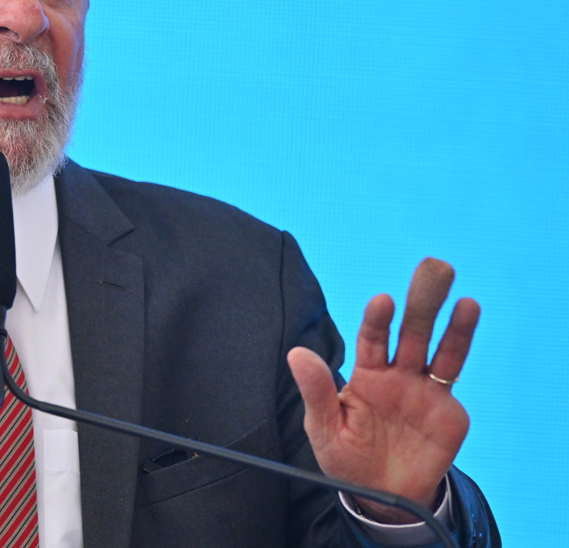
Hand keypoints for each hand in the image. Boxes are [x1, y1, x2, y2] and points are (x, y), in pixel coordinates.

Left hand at [287, 258, 479, 522]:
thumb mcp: (323, 427)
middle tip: (433, 268)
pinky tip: (468, 315)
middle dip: (421, 301)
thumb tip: (295, 353)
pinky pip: (452, 376)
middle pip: (411, 331)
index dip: (377, 320)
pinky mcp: (447, 410)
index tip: (383, 300)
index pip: (372, 339)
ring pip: (438, 348)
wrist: (381, 496)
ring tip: (462, 294)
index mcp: (366, 375)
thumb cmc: (346, 457)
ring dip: (451, 320)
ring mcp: (424, 390)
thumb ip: (316, 391)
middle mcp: (397, 374)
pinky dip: (461, 344)